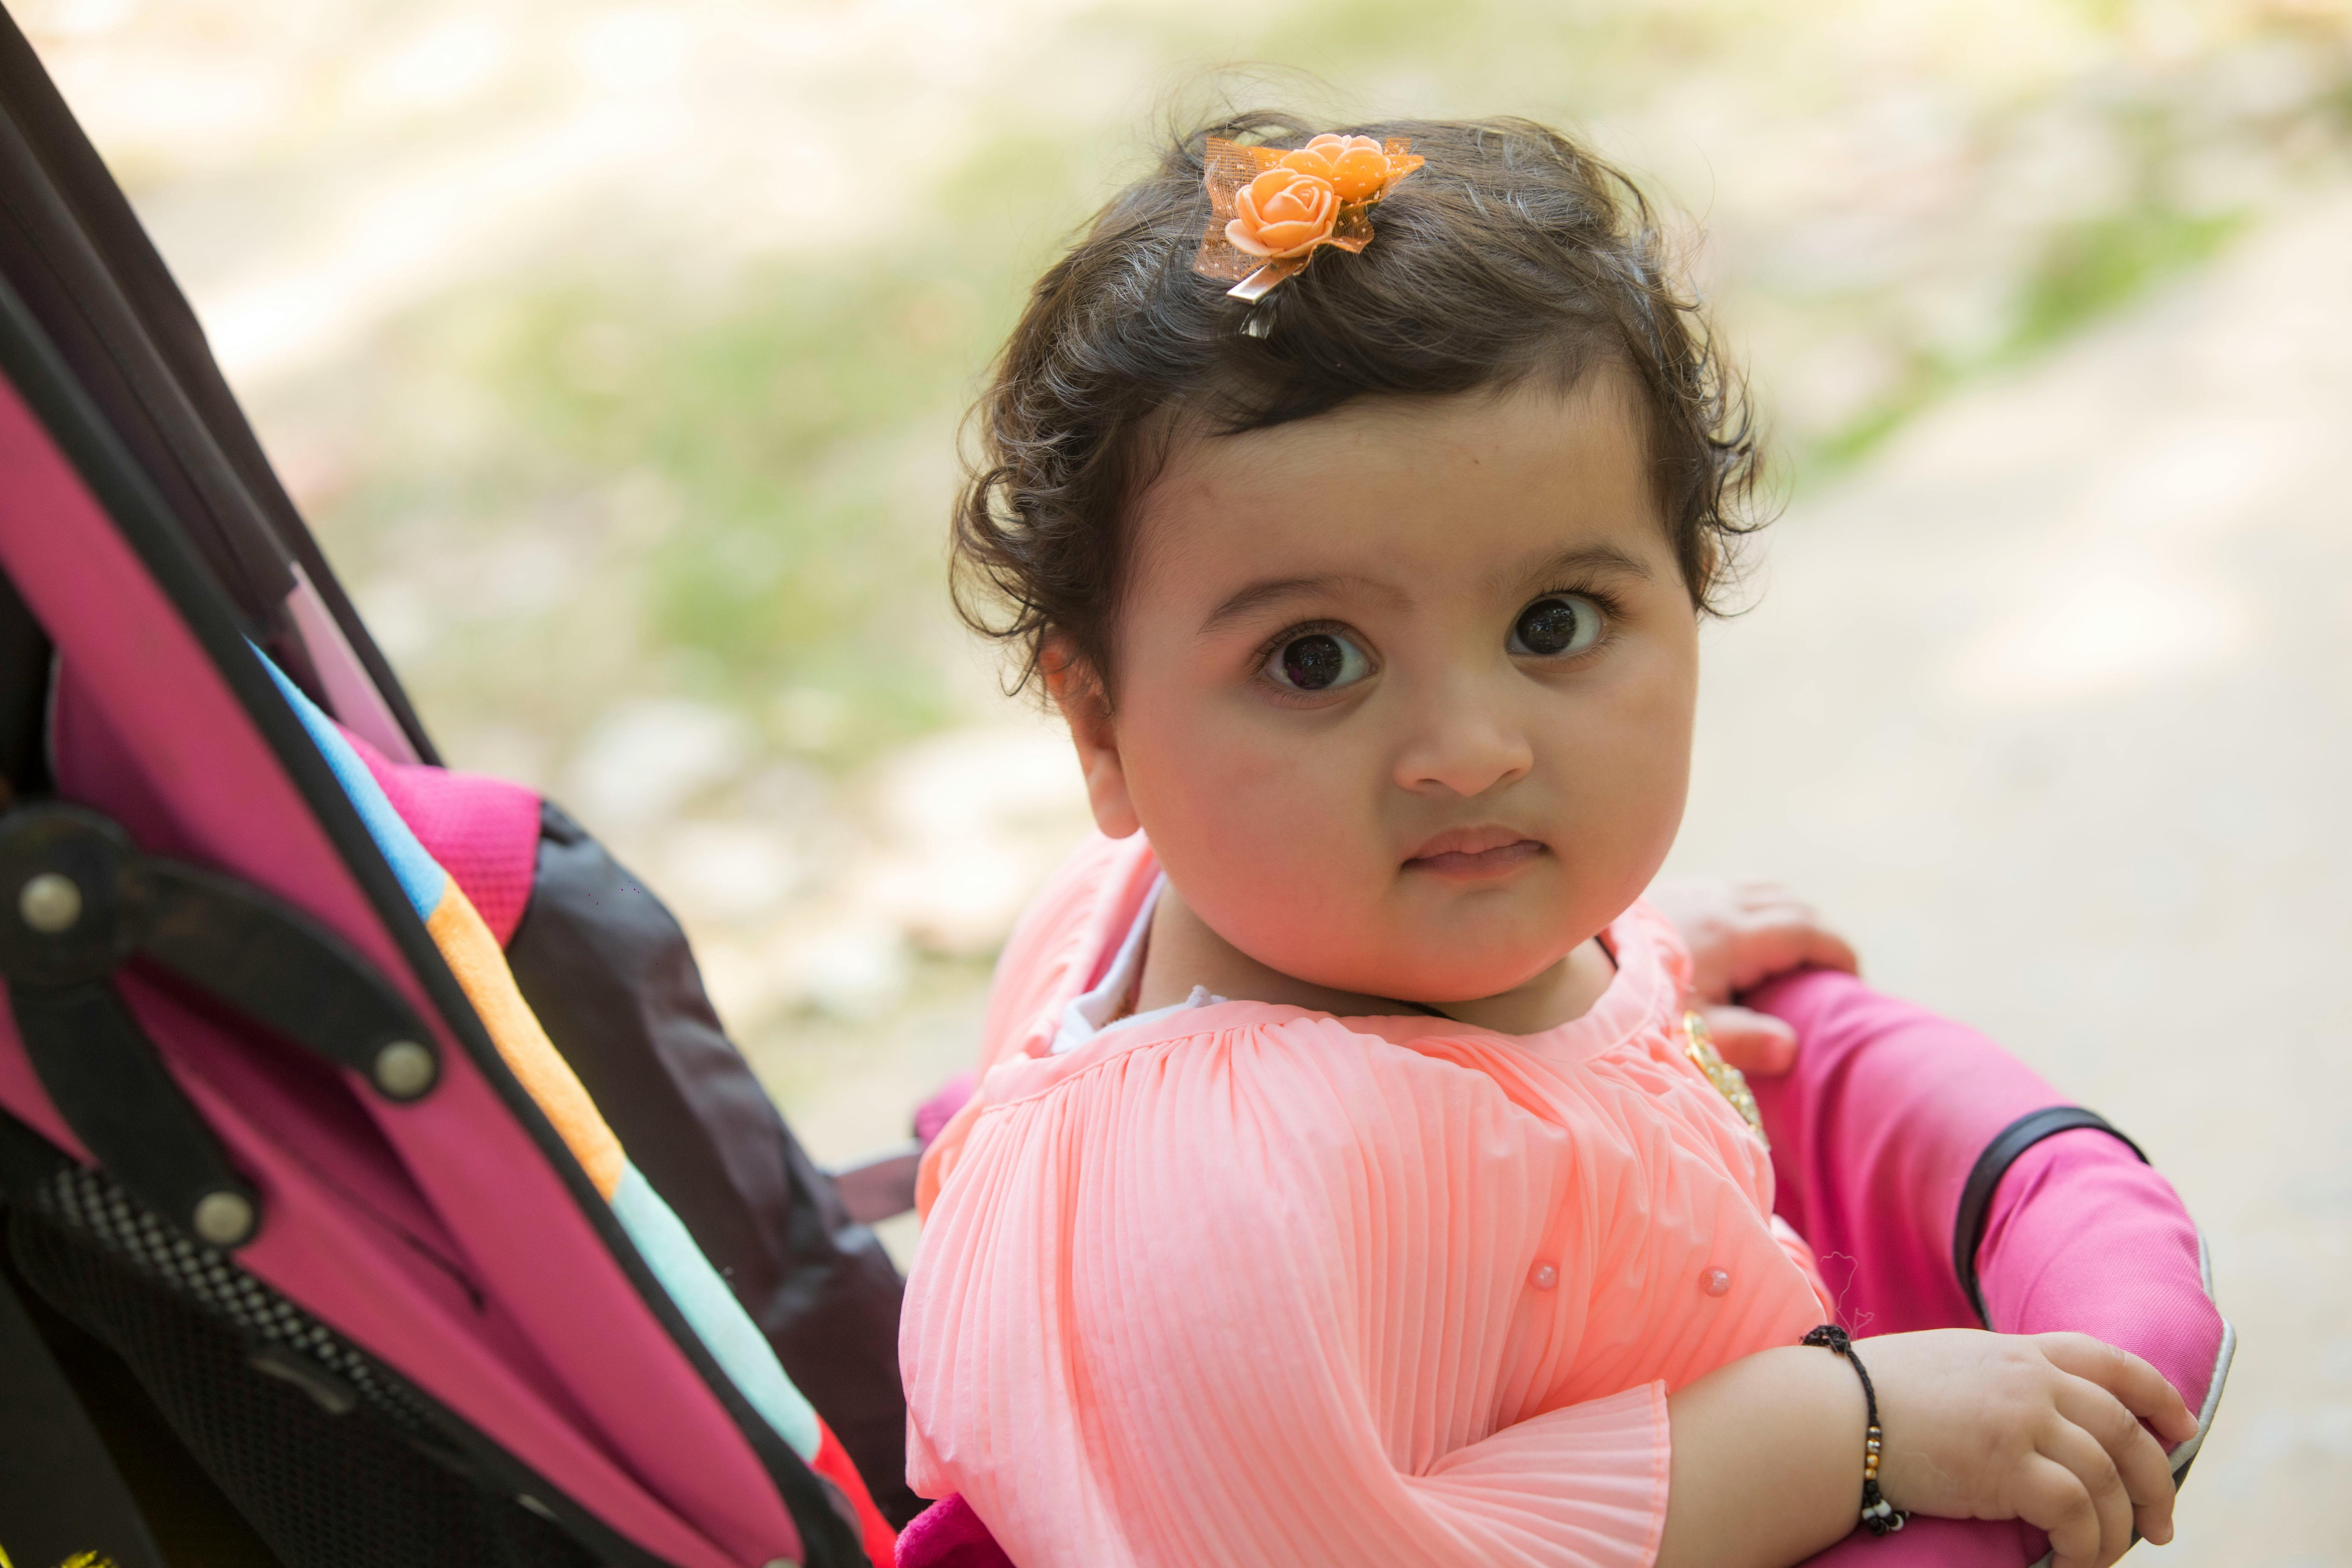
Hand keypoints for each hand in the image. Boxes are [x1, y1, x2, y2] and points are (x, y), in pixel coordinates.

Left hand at [1644, 877, 1857, 1073]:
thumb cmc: (1634, 1002)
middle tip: (1830, 975)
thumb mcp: (1690, 1031)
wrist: (1573, 964)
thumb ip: (1742, 1041)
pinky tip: (1748, 937)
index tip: (1853, 984)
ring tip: (1798, 955)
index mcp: (1735, 934)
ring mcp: (1699, 890)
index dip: (1839, 953)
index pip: (1809, 930)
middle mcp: (1722, 902)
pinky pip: (1736, 888)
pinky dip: (1759, 905)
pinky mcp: (1678, 890)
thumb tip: (1790, 1048)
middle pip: (1794, 905)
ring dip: (1791, 915)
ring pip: (1766, 890)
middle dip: (1821, 934)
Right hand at [1862, 1330, 2198, 1567]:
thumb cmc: (1872, 1394)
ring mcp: (2021, 1420)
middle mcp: (2031, 1380)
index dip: (2158, 1395)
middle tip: (2160, 1525)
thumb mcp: (1951, 1365)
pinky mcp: (2007, 1467)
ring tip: (2109, 1555)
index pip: (2110, 1361)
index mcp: (2018, 1351)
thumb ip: (2000, 1378)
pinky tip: (2073, 1561)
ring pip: (2108, 1479)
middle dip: (2155, 1482)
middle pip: (2125, 1429)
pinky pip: (2076, 1513)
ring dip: (2120, 1527)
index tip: (2182, 1429)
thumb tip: (2037, 1415)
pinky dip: (2087, 1545)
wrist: (1830, 1414)